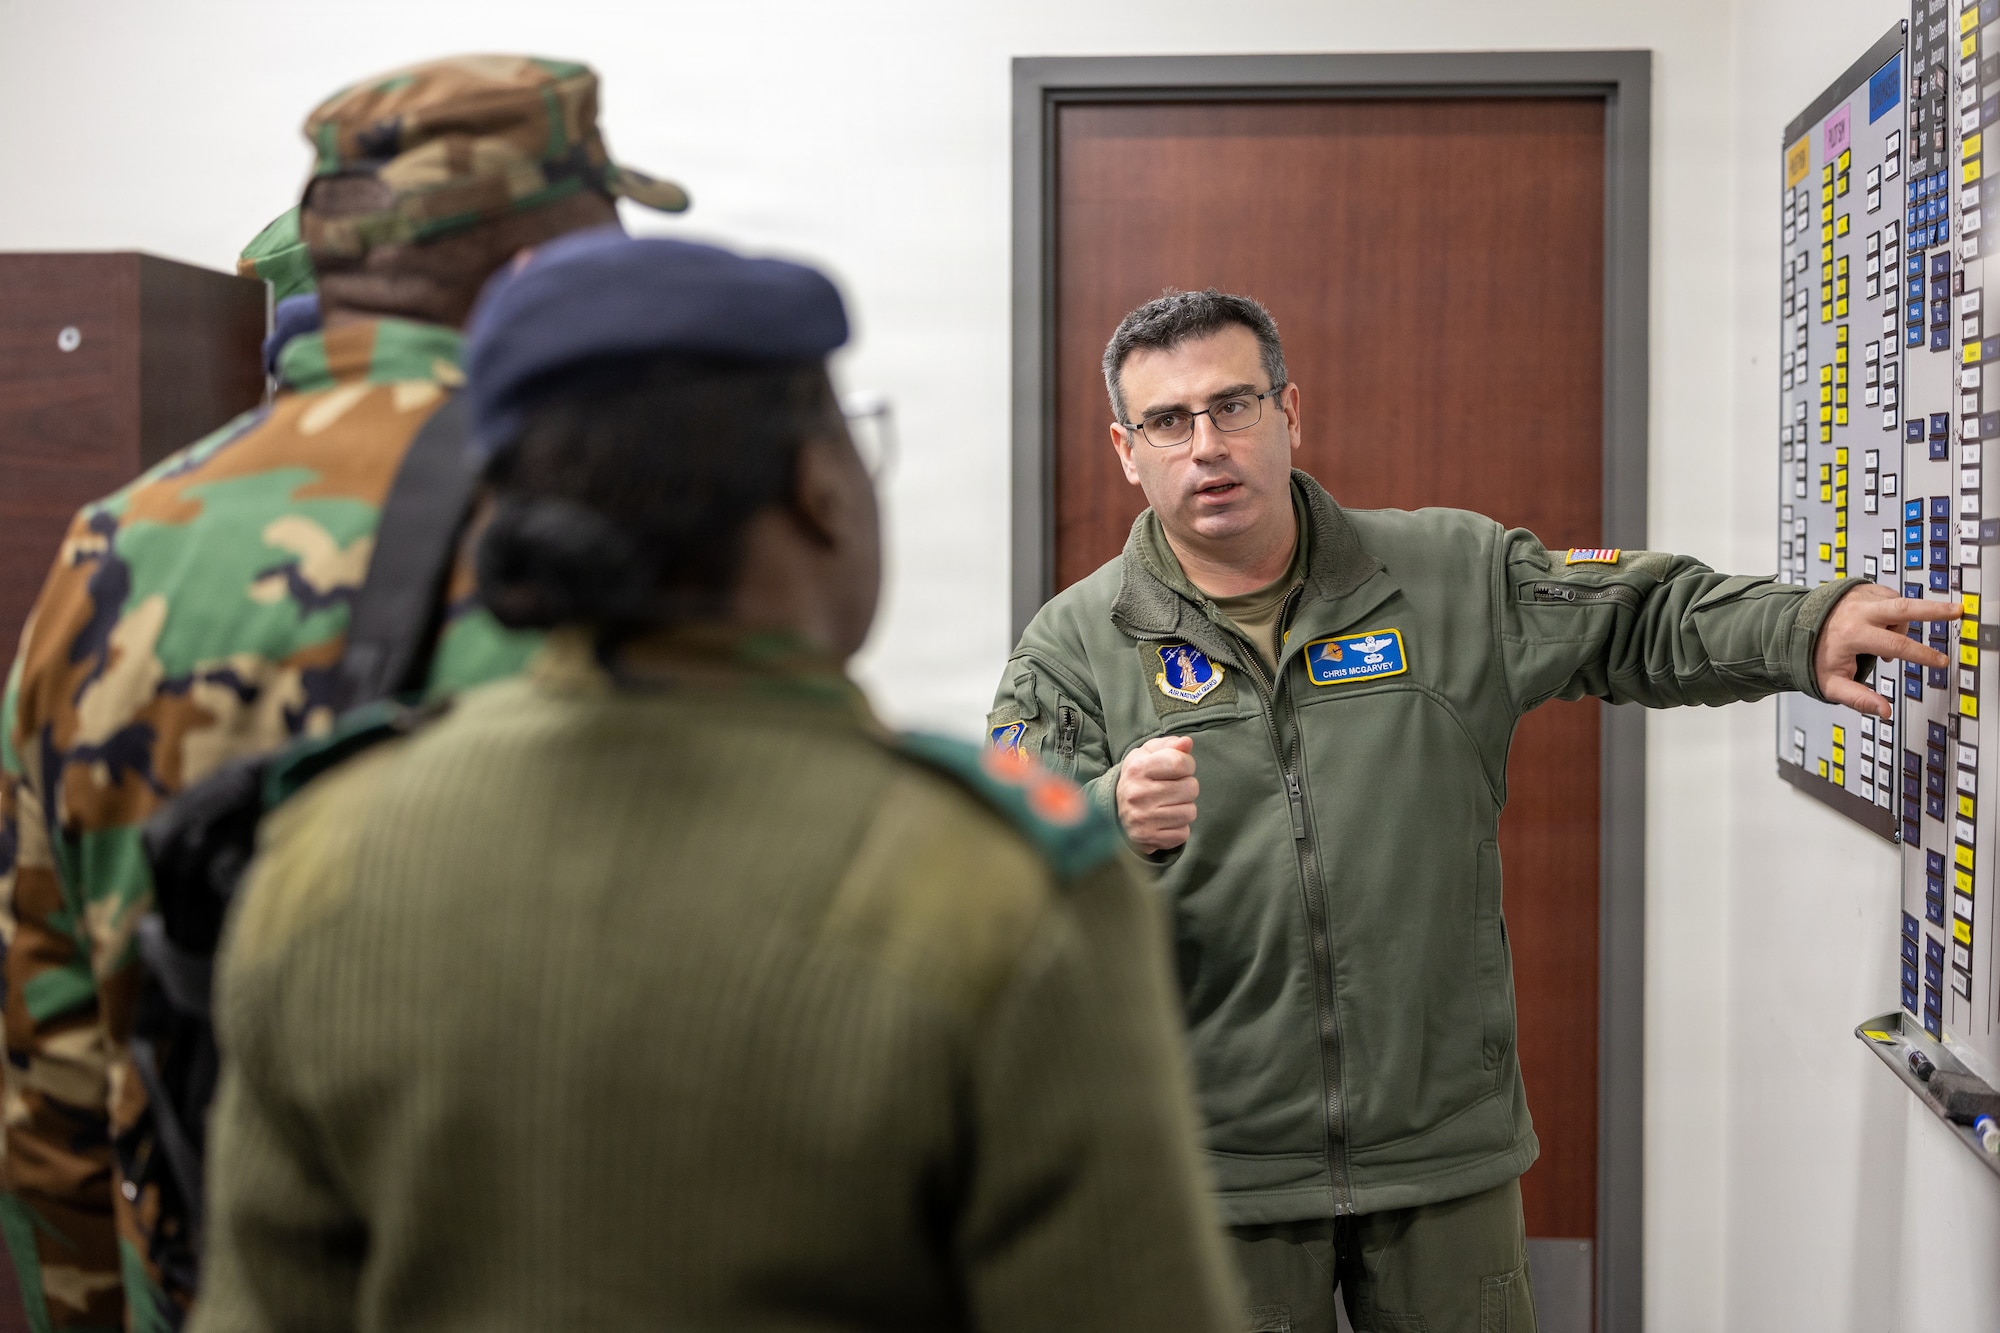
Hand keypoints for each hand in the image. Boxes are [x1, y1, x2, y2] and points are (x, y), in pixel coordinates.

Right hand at [1117, 735, 1197, 853]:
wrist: (1114, 812)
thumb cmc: (1139, 778)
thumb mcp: (1148, 755)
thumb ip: (1169, 745)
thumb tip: (1187, 743)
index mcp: (1137, 768)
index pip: (1181, 763)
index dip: (1187, 765)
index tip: (1179, 769)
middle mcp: (1138, 794)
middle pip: (1191, 788)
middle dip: (1186, 788)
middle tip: (1171, 789)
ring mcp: (1142, 818)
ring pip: (1190, 812)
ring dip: (1184, 808)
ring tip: (1168, 805)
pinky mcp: (1148, 839)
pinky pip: (1183, 834)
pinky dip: (1178, 828)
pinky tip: (1164, 821)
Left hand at [1815, 584, 1961, 718]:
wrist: (1795, 627)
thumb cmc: (1814, 656)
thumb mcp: (1830, 683)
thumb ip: (1857, 698)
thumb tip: (1884, 712)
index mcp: (1851, 634)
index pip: (1896, 645)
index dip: (1921, 655)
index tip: (1941, 662)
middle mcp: (1858, 611)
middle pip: (1903, 608)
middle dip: (1934, 609)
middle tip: (1958, 611)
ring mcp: (1860, 596)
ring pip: (1898, 606)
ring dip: (1901, 624)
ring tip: (1883, 641)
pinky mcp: (1862, 588)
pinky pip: (1890, 598)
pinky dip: (1893, 612)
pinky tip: (1880, 626)